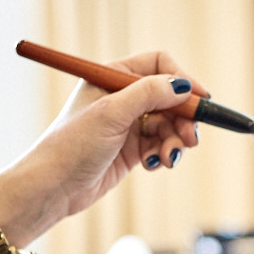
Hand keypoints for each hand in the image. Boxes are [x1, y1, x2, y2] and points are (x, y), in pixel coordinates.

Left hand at [0, 51, 205, 245]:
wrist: (53, 187)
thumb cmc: (72, 145)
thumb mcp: (112, 113)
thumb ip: (149, 94)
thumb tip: (183, 86)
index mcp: (112, 77)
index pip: (158, 65)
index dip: (181, 80)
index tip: (200, 99)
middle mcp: (122, 97)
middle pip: (170, 98)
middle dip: (183, 118)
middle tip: (190, 138)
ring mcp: (128, 124)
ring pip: (170, 124)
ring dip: (175, 140)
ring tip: (169, 158)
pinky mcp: (133, 149)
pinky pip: (162, 145)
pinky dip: (164, 154)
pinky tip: (154, 165)